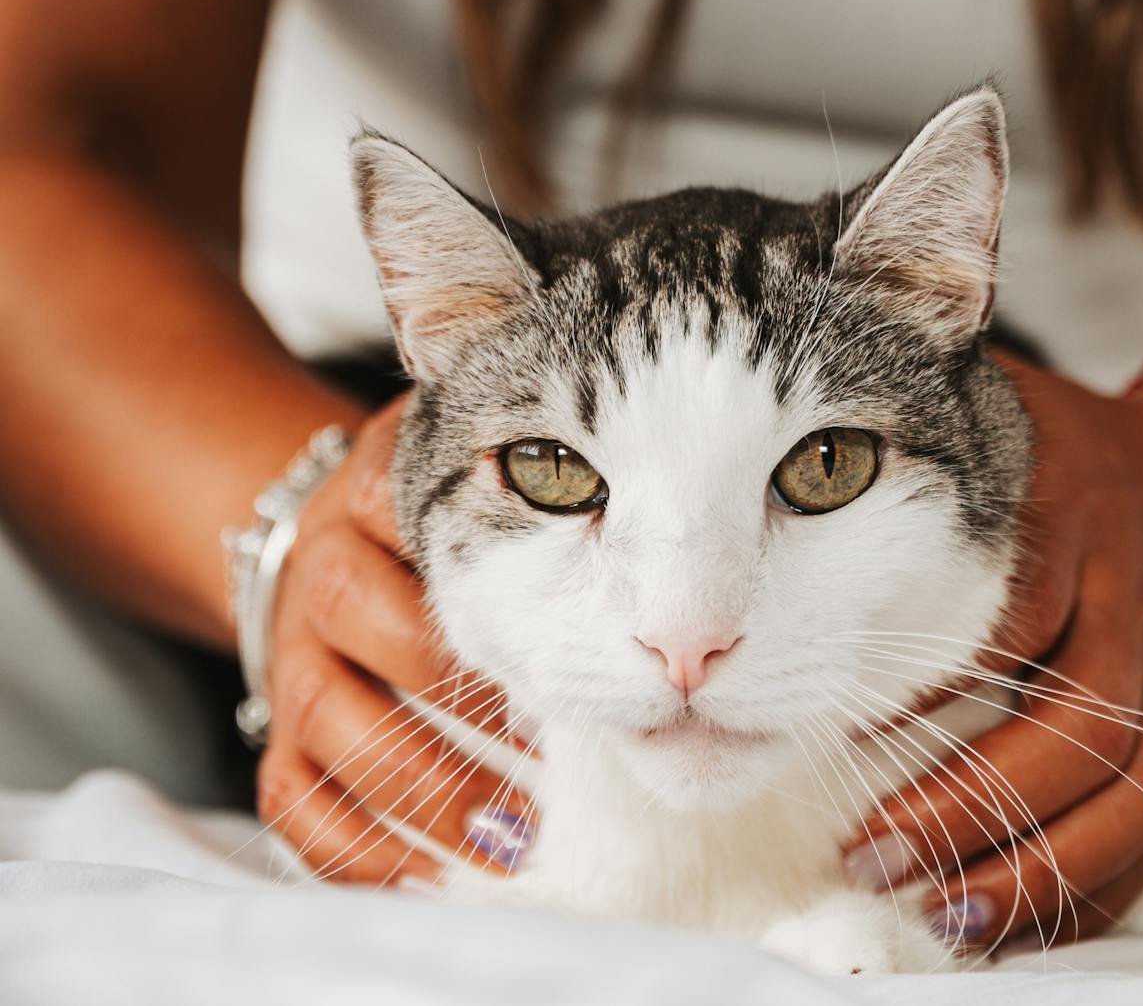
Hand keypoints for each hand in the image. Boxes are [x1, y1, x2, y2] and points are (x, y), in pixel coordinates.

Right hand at [255, 396, 531, 883]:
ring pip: (327, 716)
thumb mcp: (480, 482)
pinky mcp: (275, 726)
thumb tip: (648, 567)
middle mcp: (322, 569)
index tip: (558, 630)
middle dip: (455, 688)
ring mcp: (292, 653)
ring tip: (508, 835)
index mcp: (372, 495)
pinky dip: (350, 846)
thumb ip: (540, 498)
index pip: (407, 512)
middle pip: (360, 613)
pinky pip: (288, 794)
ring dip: (419, 781)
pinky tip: (425, 879)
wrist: (334, 540)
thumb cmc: (447, 522)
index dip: (476, 573)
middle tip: (548, 744)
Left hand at [844, 354, 1142, 947]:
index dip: (930, 684)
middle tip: (872, 851)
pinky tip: (1013, 926)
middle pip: (1076, 725)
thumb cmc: (1075, 452)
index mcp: (1074, 517)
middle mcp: (1128, 605)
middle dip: (972, 803)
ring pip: (1130, 794)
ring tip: (939, 912)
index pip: (1011, 615)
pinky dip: (1096, 890)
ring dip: (1035, 867)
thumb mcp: (1003, 407)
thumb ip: (905, 417)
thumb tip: (776, 447)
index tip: (841, 730)